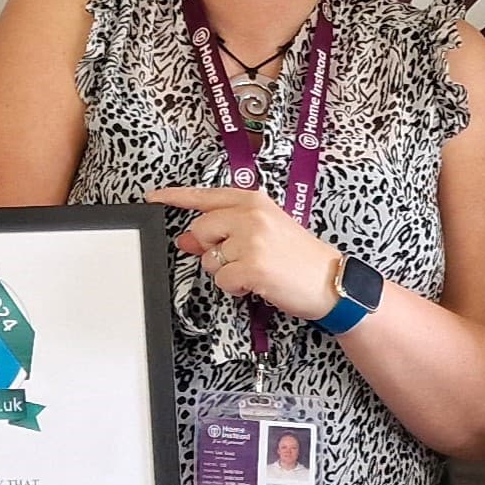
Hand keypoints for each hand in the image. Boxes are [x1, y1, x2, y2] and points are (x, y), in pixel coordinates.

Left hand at [144, 185, 341, 320]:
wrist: (331, 281)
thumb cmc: (299, 257)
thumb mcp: (264, 232)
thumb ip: (224, 230)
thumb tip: (185, 239)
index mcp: (254, 201)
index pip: (205, 196)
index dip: (175, 197)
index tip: (153, 197)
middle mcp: (251, 215)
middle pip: (201, 230)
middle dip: (211, 249)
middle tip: (242, 257)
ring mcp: (251, 240)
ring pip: (210, 260)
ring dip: (227, 272)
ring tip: (257, 270)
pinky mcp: (252, 266)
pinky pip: (221, 280)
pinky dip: (236, 288)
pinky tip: (259, 283)